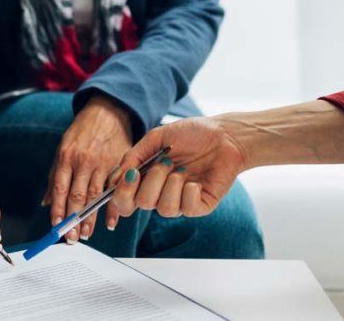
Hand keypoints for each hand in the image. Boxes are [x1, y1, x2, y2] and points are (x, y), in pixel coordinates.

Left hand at [44, 95, 131, 242]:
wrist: (107, 112)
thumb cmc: (82, 133)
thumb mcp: (63, 148)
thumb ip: (55, 176)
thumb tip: (45, 202)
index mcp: (66, 157)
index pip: (60, 188)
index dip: (57, 209)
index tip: (55, 227)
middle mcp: (84, 161)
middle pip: (77, 196)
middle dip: (73, 220)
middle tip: (71, 238)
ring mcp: (103, 163)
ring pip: (95, 196)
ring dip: (91, 219)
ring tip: (85, 234)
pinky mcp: (119, 164)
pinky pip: (115, 190)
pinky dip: (113, 208)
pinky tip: (110, 222)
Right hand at [107, 117, 245, 224]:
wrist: (224, 136)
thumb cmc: (191, 134)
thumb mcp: (157, 137)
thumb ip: (135, 154)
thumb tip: (120, 173)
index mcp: (146, 179)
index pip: (123, 200)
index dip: (121, 192)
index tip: (131, 173)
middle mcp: (159, 194)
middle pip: (139, 204)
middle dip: (150, 181)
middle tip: (164, 163)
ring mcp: (179, 201)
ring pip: (163, 209)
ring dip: (171, 184)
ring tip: (184, 169)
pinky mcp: (199, 206)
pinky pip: (186, 209)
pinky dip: (189, 191)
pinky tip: (196, 180)